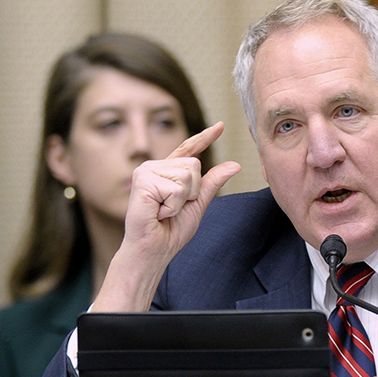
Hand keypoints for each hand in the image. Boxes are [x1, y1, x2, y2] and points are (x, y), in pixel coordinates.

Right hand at [92, 121, 240, 311]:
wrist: (153, 250)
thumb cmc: (171, 231)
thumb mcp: (198, 204)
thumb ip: (212, 183)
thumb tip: (235, 165)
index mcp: (168, 171)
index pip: (189, 150)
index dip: (205, 137)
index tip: (221, 125)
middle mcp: (156, 167)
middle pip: (194, 164)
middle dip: (191, 191)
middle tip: (172, 208)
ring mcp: (146, 171)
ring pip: (186, 175)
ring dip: (181, 200)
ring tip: (164, 211)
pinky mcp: (142, 181)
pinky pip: (176, 188)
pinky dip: (172, 206)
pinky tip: (158, 212)